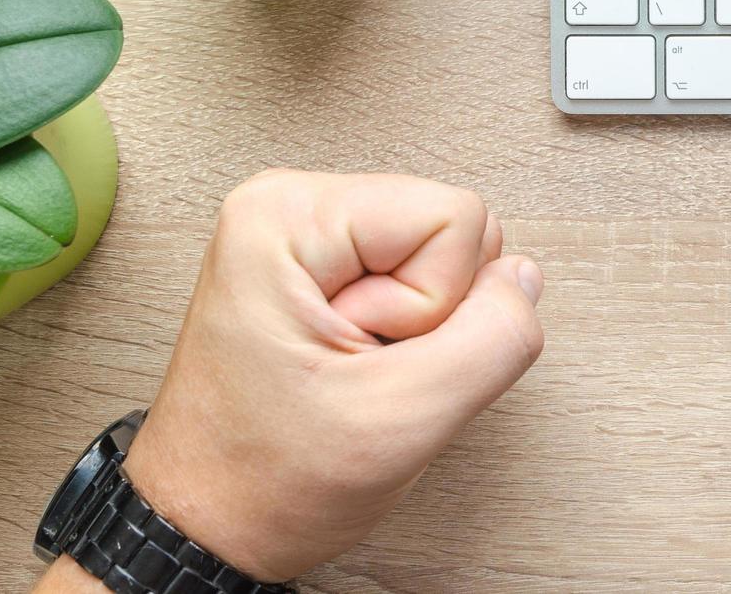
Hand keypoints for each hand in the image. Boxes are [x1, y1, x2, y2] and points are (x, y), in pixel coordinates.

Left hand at [114, 170, 543, 580]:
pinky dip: (406, 335)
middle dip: (431, 314)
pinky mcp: (323, 268)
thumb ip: (493, 340)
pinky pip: (419, 279)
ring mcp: (306, 237)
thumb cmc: (264, 481)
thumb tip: (523, 280)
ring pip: (442, 257)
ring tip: (354, 373)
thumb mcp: (400, 422)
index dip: (440, 304)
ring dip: (420, 330)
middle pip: (451, 228)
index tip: (369, 357)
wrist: (206, 526)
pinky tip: (356, 368)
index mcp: (287, 215)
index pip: (456, 217)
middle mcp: (291, 205)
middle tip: (360, 369)